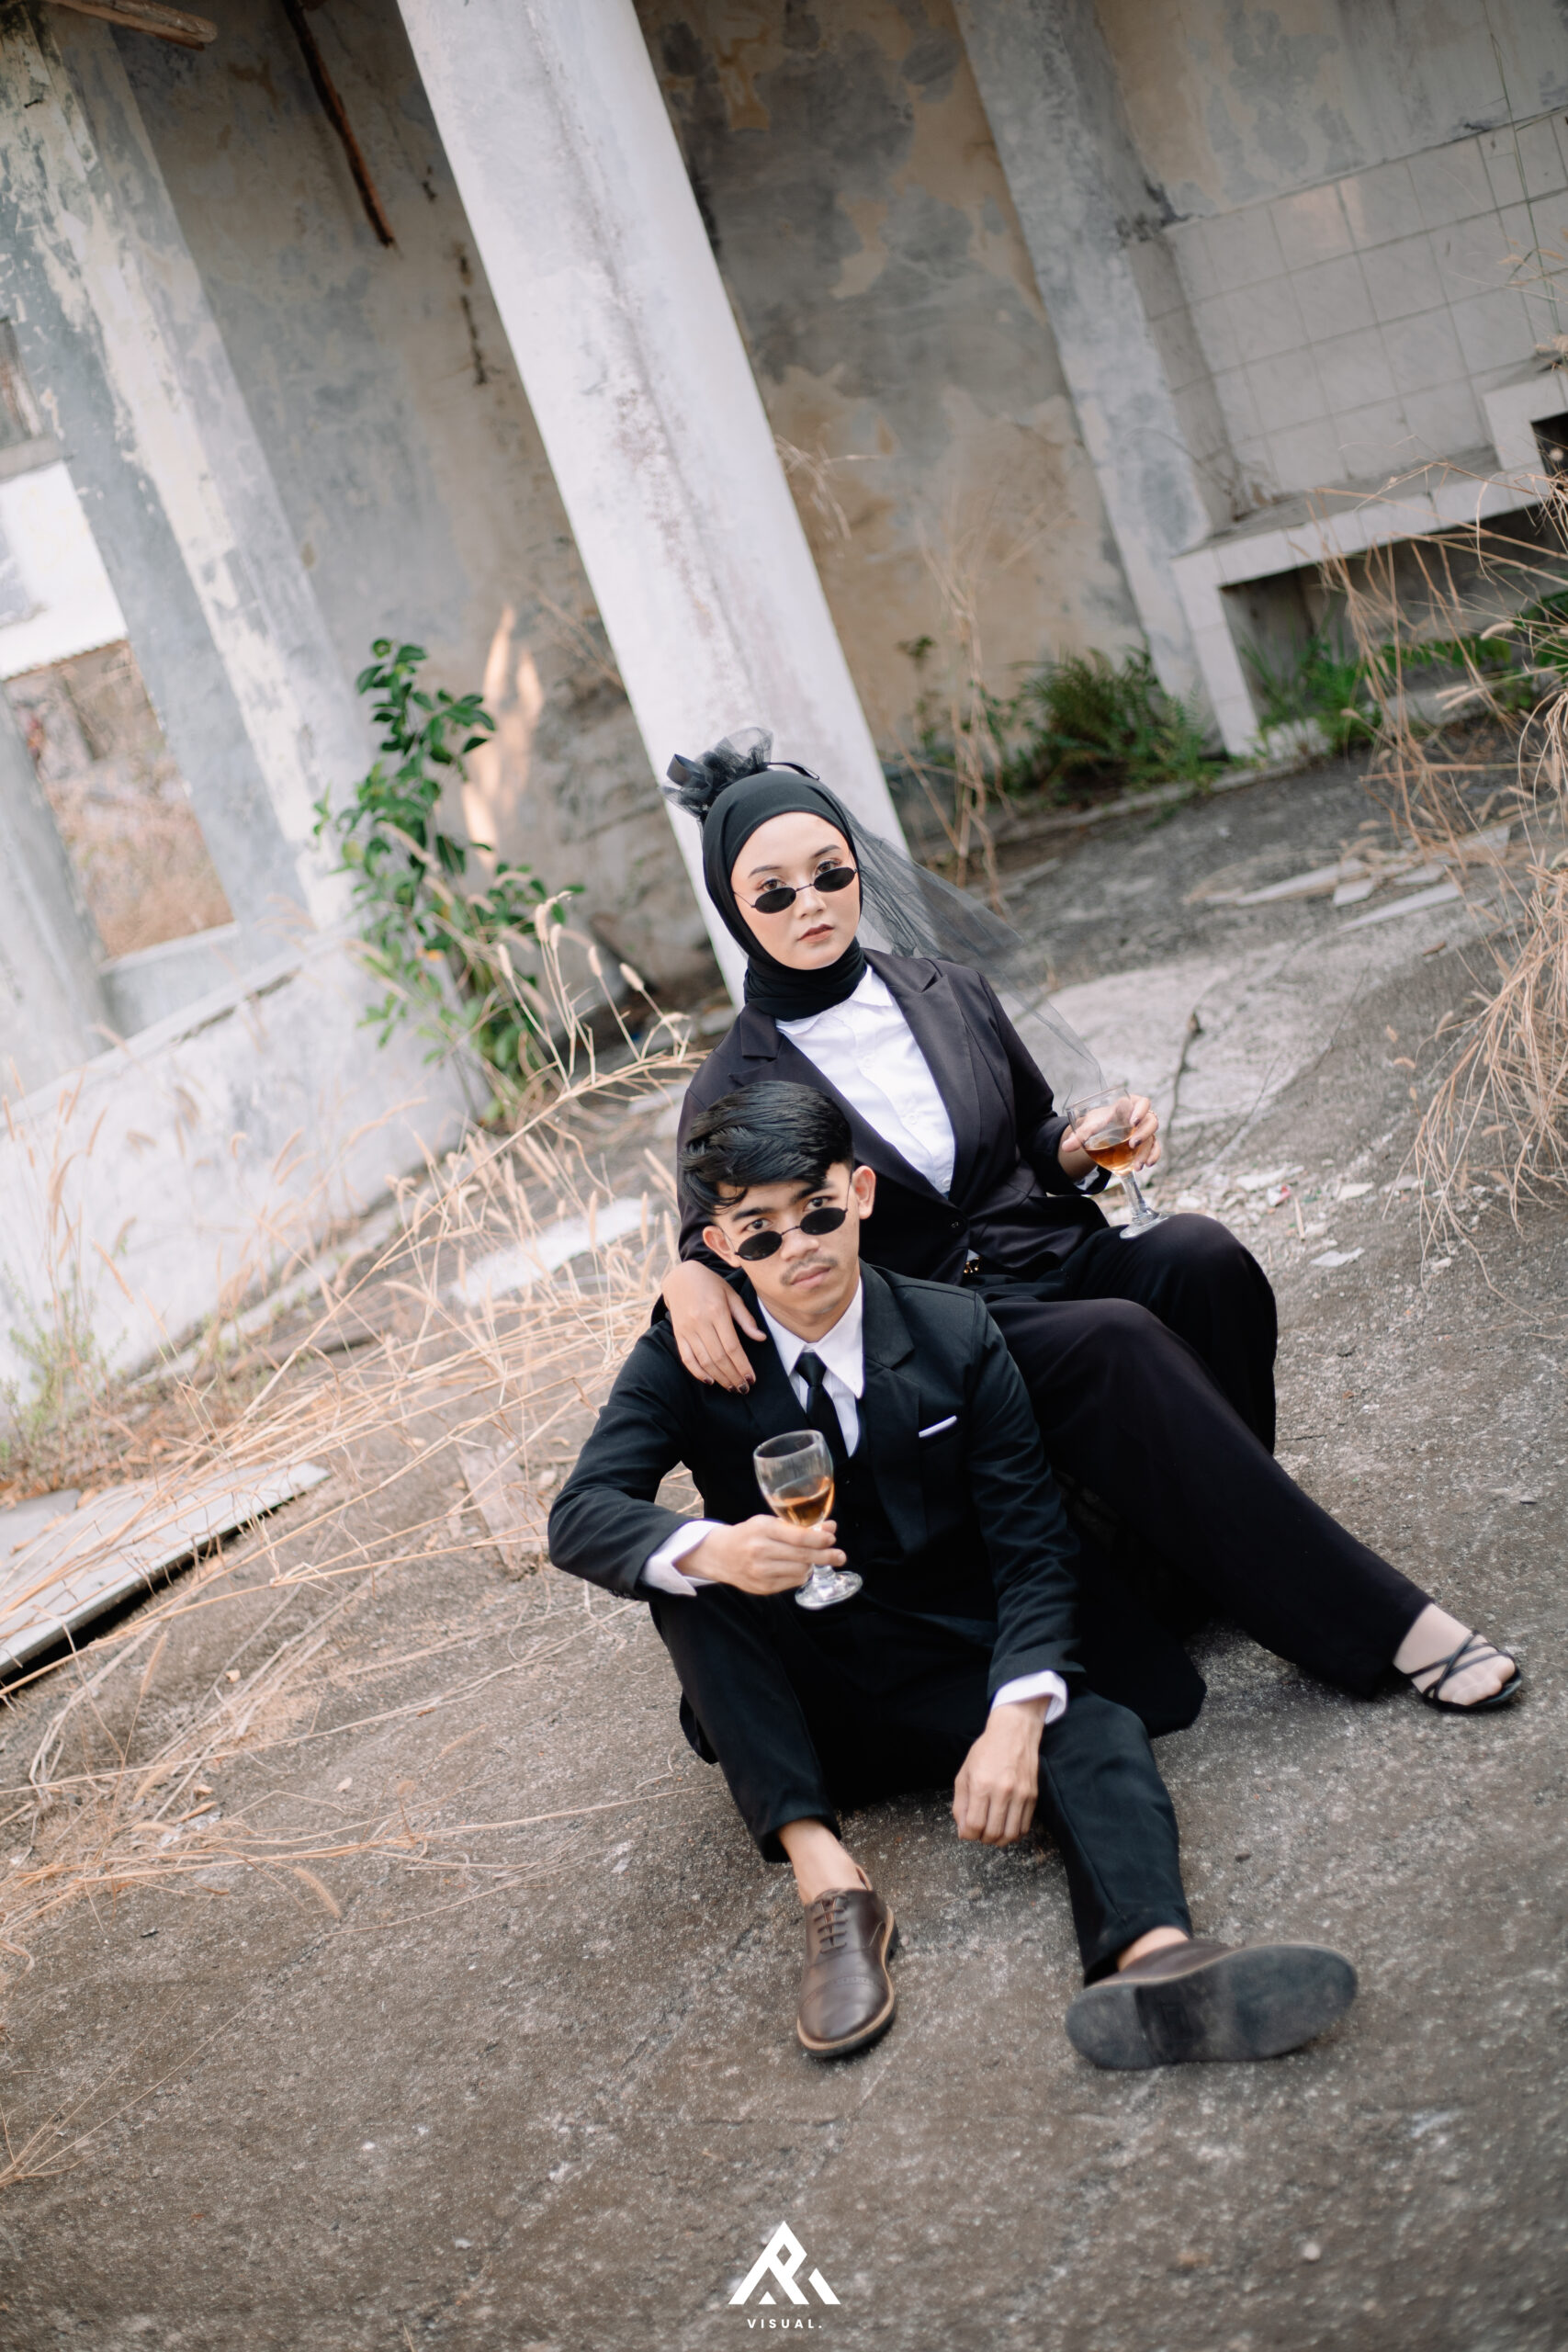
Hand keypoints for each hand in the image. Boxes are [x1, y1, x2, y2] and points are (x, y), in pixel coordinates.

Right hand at [663, 1260, 763, 1390]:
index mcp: (717, 1311)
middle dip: (733, 1376)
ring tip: (732, 1387)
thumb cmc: (711, 1285)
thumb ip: (746, 1318)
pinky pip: (687, 1358)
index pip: (732, 1346)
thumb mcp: (732, 1295)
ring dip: (719, 1378)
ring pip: (704, 1361)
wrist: (680, 1276)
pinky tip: (710, 1380)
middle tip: (744, 1388)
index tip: (752, 1378)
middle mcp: (700, 1322)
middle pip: (719, 1357)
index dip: (742, 1365)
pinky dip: (698, 1372)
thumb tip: (761, 1338)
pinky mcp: (678, 1334)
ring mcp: (687, 1329)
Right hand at [685, 1515, 845, 1595]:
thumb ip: (798, 1526)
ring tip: (813, 1559)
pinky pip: (792, 1582)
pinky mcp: (762, 1588)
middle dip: (826, 1555)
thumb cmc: (748, 1534)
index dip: (820, 1538)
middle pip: (803, 1555)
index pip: (799, 1536)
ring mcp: (761, 1572)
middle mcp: (760, 1551)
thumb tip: (830, 1528)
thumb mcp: (769, 1522)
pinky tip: (799, 1568)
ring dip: (811, 1565)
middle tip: (840, 1556)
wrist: (720, 1555)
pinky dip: (800, 1575)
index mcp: (763, 1529)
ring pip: (800, 1571)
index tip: (832, 1538)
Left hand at [952, 1697, 1048, 1844]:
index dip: (968, 1835)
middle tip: (979, 1832)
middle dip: (982, 1839)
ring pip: (1011, 1834)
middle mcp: (1002, 1791)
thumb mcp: (964, 1774)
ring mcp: (1020, 1794)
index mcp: (981, 1785)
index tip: (968, 1831)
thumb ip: (960, 1805)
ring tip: (993, 1831)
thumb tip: (963, 1833)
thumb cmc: (985, 1752)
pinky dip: (1014, 1833)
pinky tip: (1006, 1826)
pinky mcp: (1032, 1796)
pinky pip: (1024, 1827)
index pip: (974, 1825)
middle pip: (993, 1833)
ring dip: (999, 1840)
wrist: (1013, 1732)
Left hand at [1058, 1094, 1161, 1179]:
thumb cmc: (1098, 1122)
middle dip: (1143, 1133)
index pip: (1141, 1103)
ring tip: (1138, 1164)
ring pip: (1153, 1136)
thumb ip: (1080, 1135)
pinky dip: (1154, 1155)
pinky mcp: (1146, 1142)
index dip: (1140, 1111)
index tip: (1132, 1122)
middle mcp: (1140, 1116)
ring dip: (1147, 1150)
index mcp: (1129, 1104)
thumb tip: (1066, 1147)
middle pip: (1150, 1120)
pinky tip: (1148, 1165)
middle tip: (1132, 1144)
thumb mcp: (1090, 1126)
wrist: (1102, 1130)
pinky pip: (1155, 1147)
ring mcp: (1144, 1130)